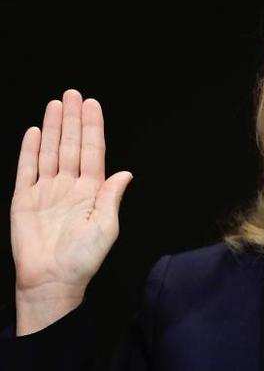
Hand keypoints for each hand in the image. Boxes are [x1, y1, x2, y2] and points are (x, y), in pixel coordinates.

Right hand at [11, 89, 132, 307]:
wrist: (51, 280)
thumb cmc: (82, 259)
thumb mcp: (106, 227)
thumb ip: (111, 197)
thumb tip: (126, 173)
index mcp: (92, 190)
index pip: (92, 151)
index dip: (92, 128)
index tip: (92, 105)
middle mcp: (70, 186)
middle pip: (71, 145)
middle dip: (72, 119)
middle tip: (73, 94)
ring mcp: (47, 191)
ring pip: (50, 151)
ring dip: (52, 128)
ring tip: (56, 105)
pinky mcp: (24, 200)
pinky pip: (26, 170)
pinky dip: (29, 150)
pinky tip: (34, 132)